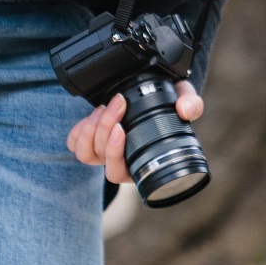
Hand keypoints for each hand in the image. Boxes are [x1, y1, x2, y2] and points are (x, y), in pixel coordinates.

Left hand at [66, 81, 203, 184]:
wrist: (151, 92)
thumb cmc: (169, 102)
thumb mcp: (184, 98)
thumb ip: (191, 103)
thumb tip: (185, 110)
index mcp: (139, 163)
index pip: (119, 172)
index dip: (115, 153)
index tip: (121, 129)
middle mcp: (119, 162)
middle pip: (101, 157)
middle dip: (106, 128)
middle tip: (118, 103)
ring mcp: (101, 153)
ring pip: (84, 153)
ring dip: (92, 128)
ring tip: (106, 107)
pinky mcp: (88, 141)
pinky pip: (74, 143)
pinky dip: (80, 129)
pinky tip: (95, 114)